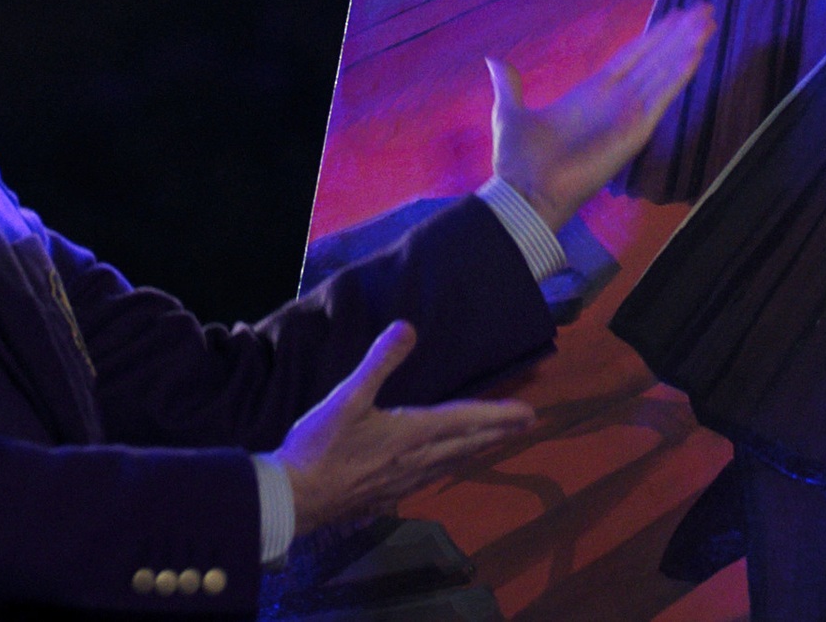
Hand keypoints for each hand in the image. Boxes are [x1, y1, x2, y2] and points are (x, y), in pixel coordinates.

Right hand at [271, 324, 535, 535]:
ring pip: (451, 463)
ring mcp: (403, 482)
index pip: (466, 420)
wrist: (296, 498)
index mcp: (412, 434)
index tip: (529, 414)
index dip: (499, 415)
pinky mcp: (387, 495)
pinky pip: (430, 478)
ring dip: (475, 450)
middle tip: (524, 424)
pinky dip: (447, 467)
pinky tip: (441, 468)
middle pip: (467, 444)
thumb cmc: (320, 446)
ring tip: (491, 442)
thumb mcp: (347, 397)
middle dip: (497, 432)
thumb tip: (408, 328)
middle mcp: (417, 460)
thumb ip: (379, 363)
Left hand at [487, 7, 712, 230]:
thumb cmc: (520, 159)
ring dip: (686, 48)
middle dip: (679, 35)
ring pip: (664, 73)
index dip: (653, 37)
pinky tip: (696, 54)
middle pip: (655, 60)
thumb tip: (494, 61)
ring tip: (708, 23)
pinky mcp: (635, 130)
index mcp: (592, 94)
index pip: (631, 57)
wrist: (525, 191)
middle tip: (704, 10)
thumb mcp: (510, 113)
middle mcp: (616, 101)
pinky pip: (661, 99)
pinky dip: (678, 76)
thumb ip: (510, 86)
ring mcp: (629, 115)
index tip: (674, 15)